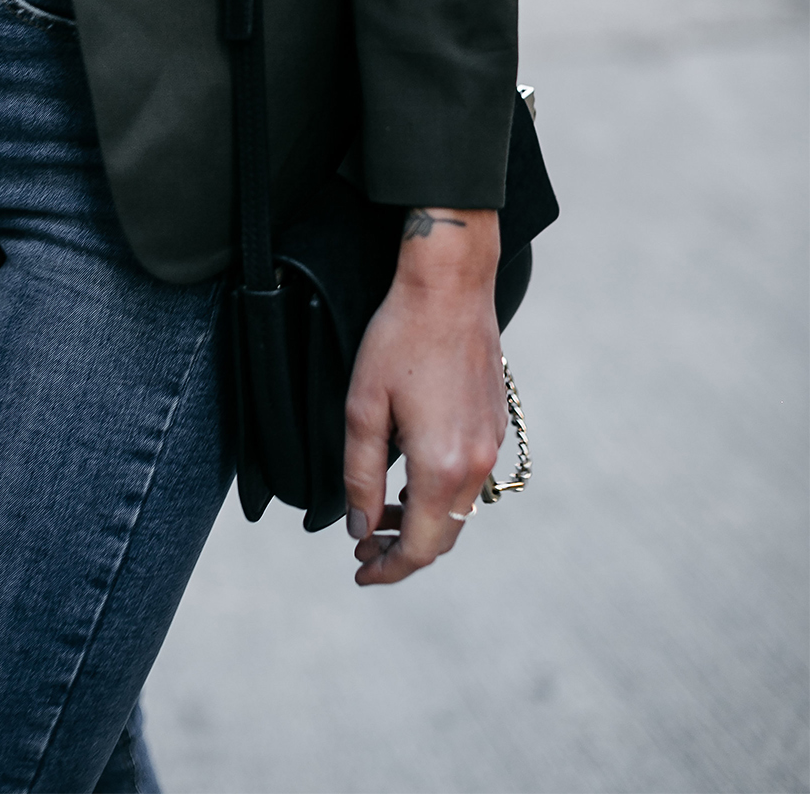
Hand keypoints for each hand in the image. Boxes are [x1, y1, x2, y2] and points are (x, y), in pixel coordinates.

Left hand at [343, 207, 505, 586]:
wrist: (450, 287)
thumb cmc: (400, 339)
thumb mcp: (363, 408)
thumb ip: (360, 476)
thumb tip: (360, 525)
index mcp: (443, 467)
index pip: (420, 547)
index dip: (388, 568)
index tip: (360, 569)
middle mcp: (477, 464)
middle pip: (445, 537)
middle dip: (403, 549)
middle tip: (363, 542)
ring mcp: (492, 443)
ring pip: (460, 510)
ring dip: (422, 521)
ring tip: (381, 511)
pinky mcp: (497, 422)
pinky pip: (471, 478)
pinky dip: (441, 493)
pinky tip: (410, 474)